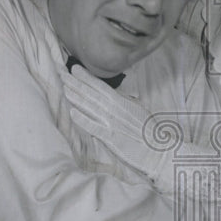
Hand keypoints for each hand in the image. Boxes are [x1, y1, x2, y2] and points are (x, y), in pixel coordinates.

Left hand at [63, 63, 220, 195]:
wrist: (160, 151)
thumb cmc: (151, 132)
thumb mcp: (139, 110)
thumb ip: (126, 102)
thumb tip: (117, 94)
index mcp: (123, 102)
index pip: (100, 86)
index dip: (86, 77)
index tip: (74, 68)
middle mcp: (116, 110)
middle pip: (91, 94)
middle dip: (75, 83)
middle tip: (61, 73)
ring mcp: (113, 124)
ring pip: (90, 107)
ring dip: (75, 96)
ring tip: (64, 87)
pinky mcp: (112, 139)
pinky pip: (94, 127)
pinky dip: (83, 119)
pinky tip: (72, 113)